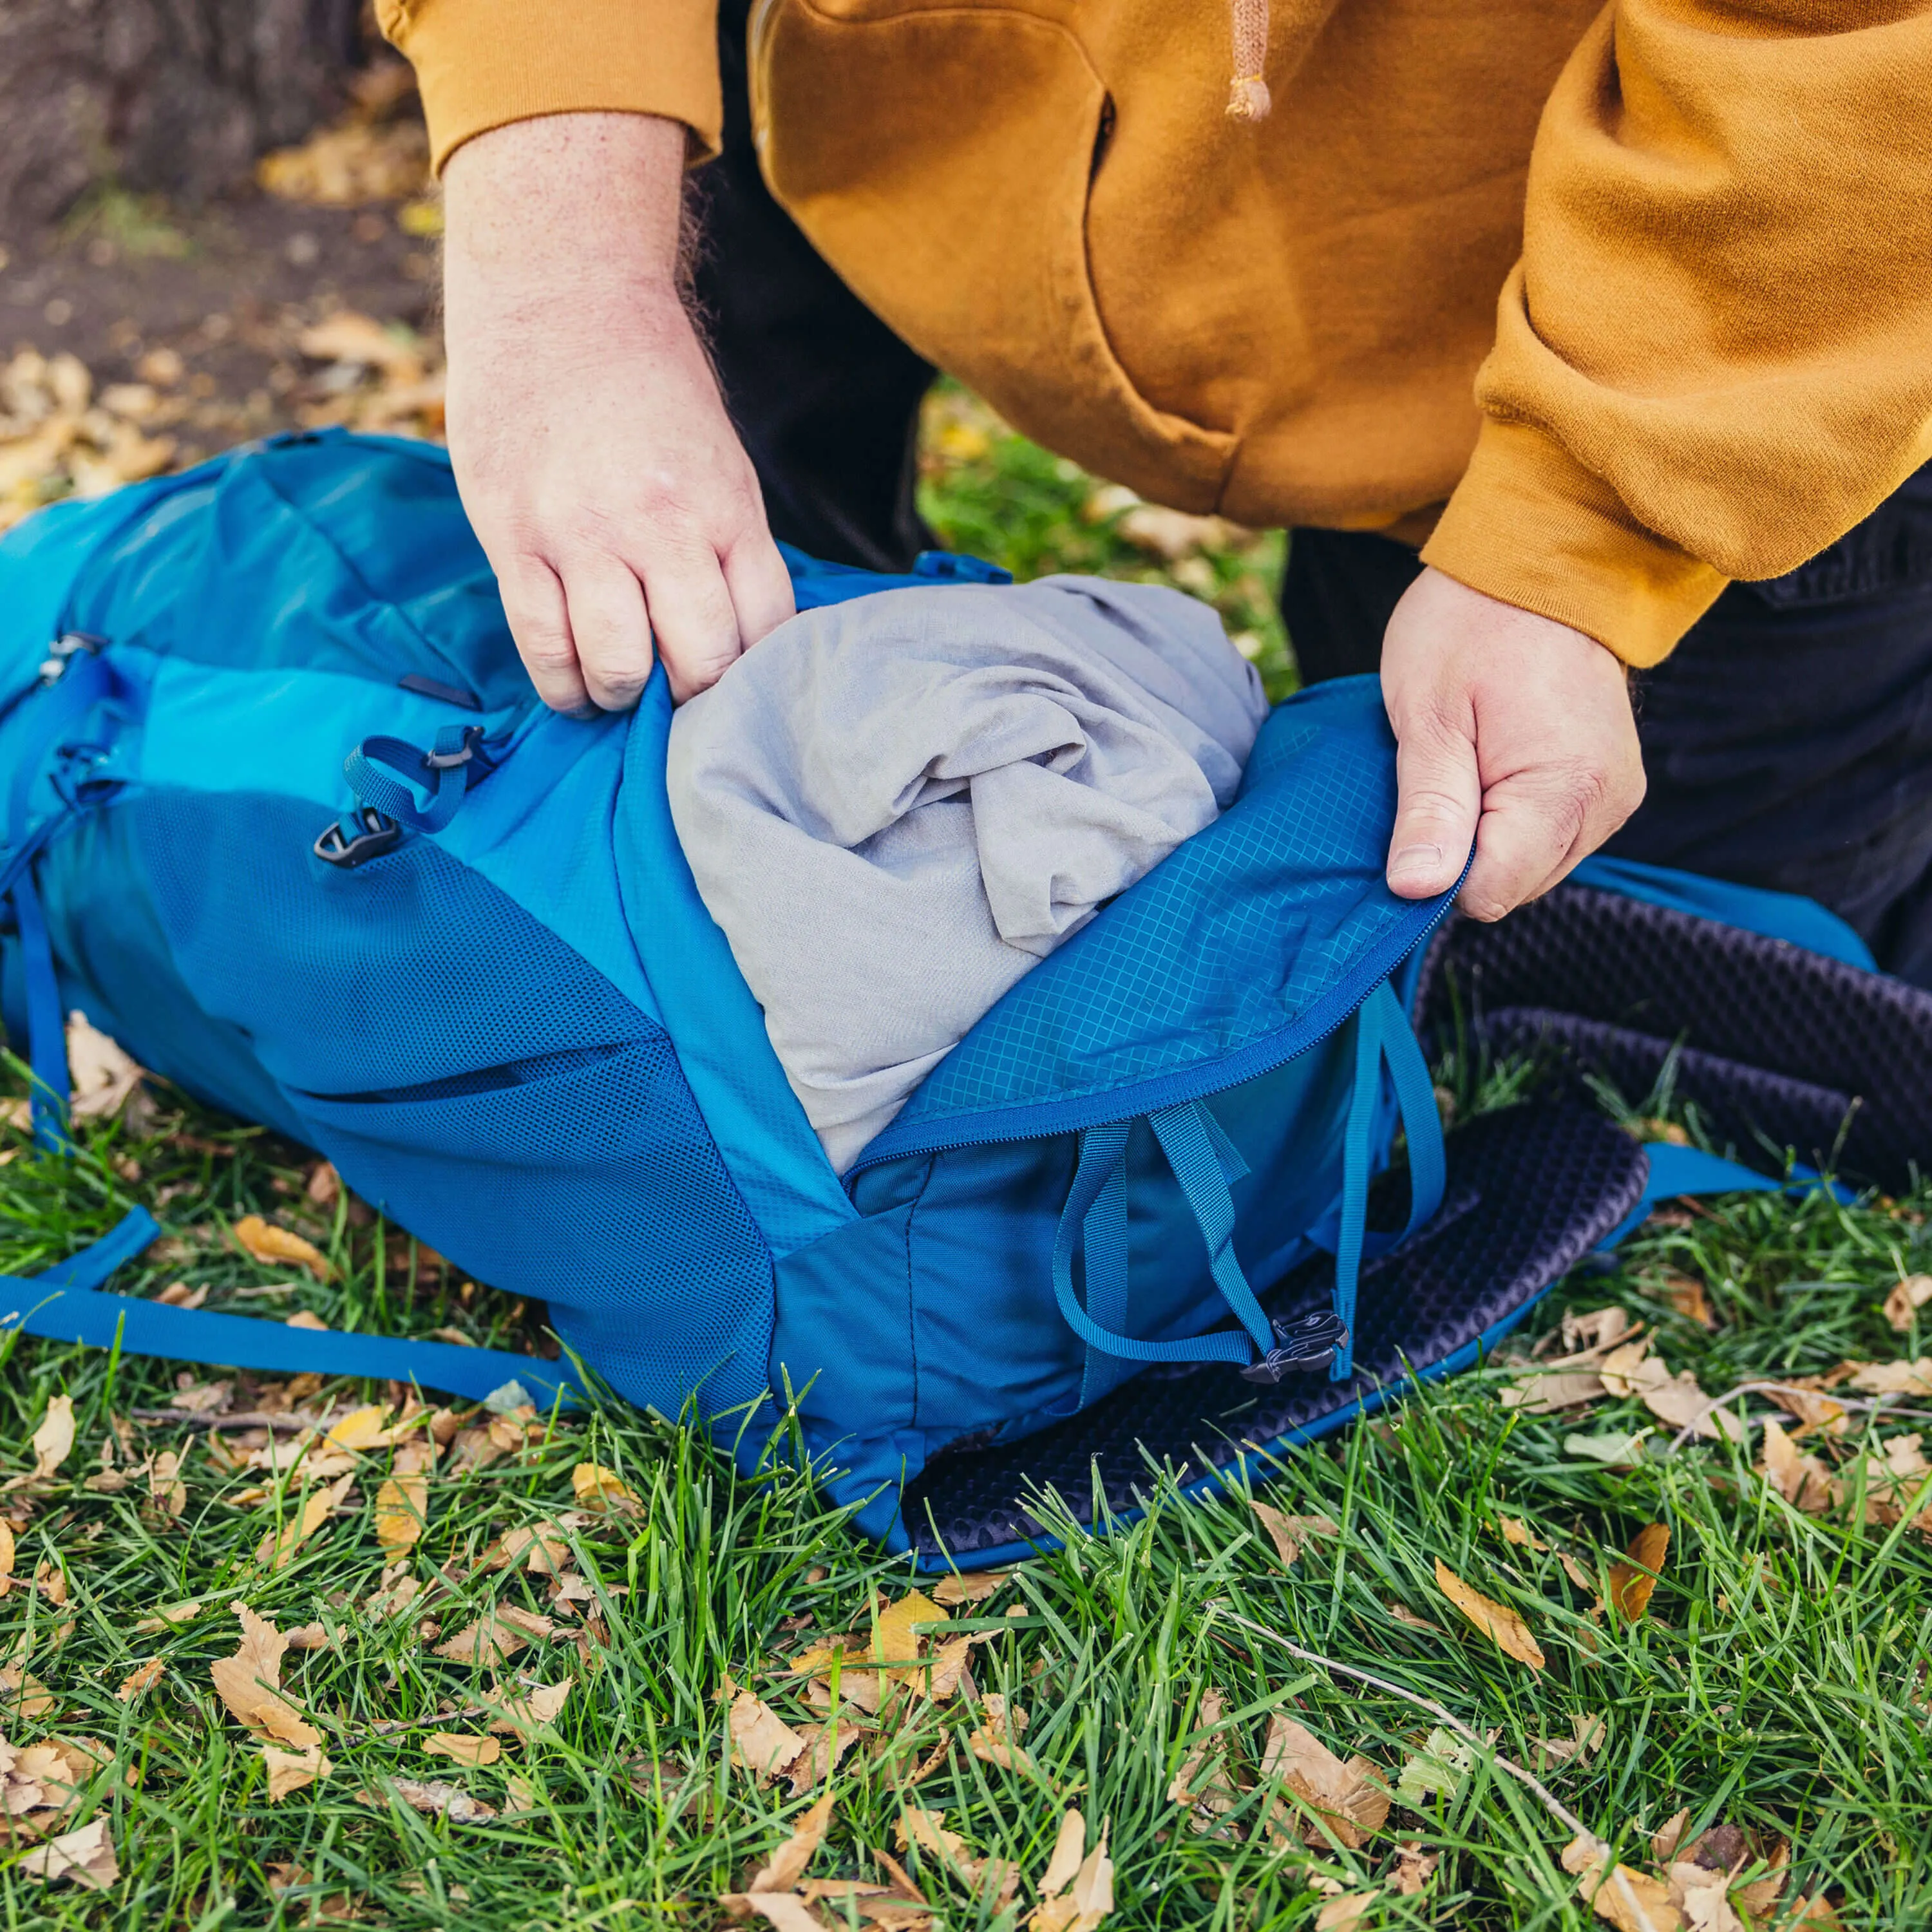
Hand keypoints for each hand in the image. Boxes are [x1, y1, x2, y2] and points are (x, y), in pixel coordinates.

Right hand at [441, 113, 794, 711]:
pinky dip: (563, 686)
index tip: (734, 683)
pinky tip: (573, 685)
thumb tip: (739, 641)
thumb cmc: (648, 384)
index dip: (752, 674)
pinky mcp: (514, 538)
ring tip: (618, 684)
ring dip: (622, 695)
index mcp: (725, 509)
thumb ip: (728, 547)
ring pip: (618, 668)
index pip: (764, 631)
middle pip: (698, 664)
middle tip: (675, 693)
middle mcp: (660, 527)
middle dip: (692, 696)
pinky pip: (542, 646)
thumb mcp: (719, 460)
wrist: (561, 293)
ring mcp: (583, 536)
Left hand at [1379, 567, 1643, 919]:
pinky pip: (1546, 836)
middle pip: (1509, 885)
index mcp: (1565, 792)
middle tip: (1439, 771)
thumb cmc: (1473, 624)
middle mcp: (1604, 806)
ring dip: (1483, 832)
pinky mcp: (1608, 787)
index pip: (1488, 891)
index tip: (1415, 812)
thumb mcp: (1428, 715)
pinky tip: (1490, 764)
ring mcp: (1613, 797)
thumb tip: (1415, 890)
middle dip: (1460, 849)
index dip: (1435, 868)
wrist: (1545, 560)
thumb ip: (1429, 809)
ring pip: (1527, 865)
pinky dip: (1507, 815)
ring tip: (1466, 759)